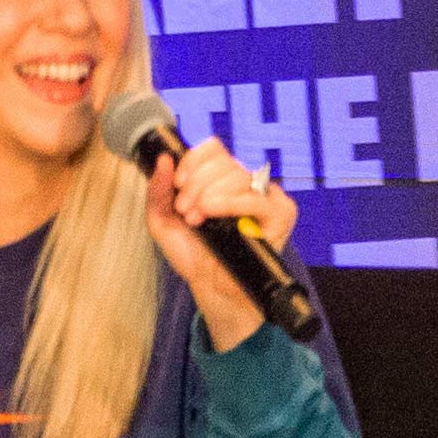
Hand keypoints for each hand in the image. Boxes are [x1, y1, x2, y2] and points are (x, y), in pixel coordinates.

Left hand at [143, 139, 297, 352]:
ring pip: (237, 175)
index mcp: (220, 180)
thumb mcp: (163, 222)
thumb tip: (163, 160)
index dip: (192, 161)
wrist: (212, 289)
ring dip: (209, 196)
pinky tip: (214, 214)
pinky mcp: (280, 213)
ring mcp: (264, 196)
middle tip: (186, 211)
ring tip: (197, 219)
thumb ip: (157, 191)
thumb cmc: (195, 256)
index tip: (178, 184)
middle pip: (222, 161)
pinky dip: (232, 202)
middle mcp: (244, 184)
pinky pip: (259, 196)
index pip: (213, 149)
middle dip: (195, 185)